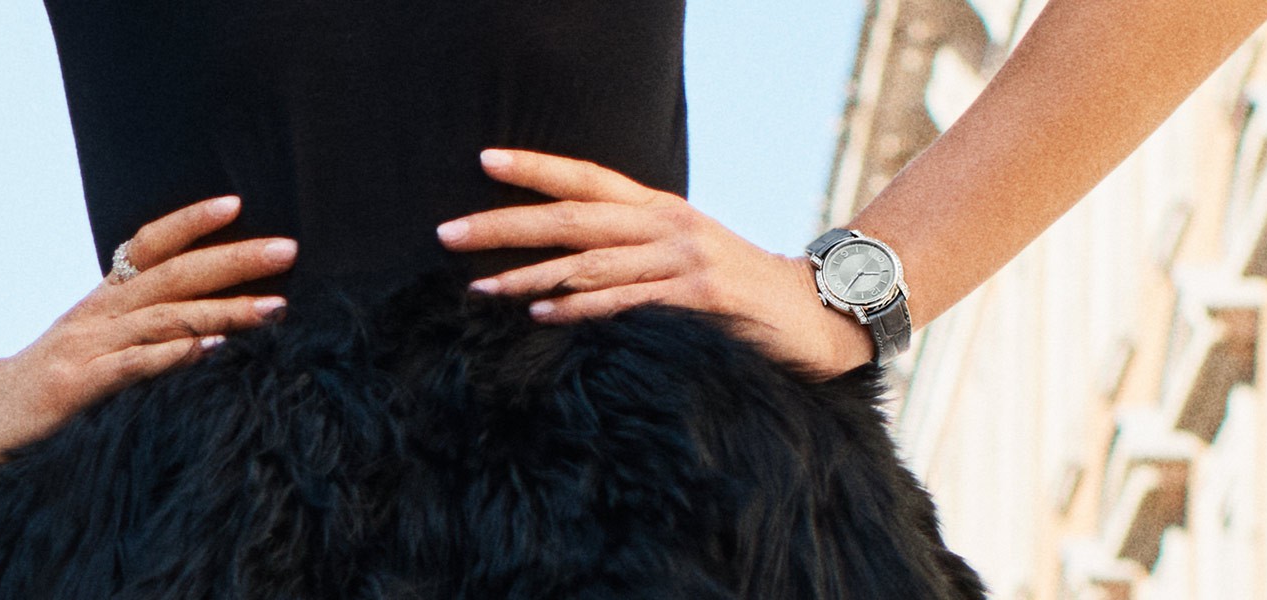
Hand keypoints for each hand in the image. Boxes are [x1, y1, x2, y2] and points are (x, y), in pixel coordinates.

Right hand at [0, 196, 294, 478]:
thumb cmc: (41, 392)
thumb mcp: (88, 350)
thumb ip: (135, 334)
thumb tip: (206, 329)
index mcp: (100, 304)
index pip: (147, 248)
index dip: (190, 222)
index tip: (237, 204)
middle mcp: (96, 318)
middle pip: (172, 276)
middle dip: (234, 259)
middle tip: (287, 248)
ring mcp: (86, 350)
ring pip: (165, 319)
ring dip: (224, 310)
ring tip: (274, 306)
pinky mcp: (76, 388)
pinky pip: (133, 367)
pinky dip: (174, 356)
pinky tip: (214, 351)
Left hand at [440, 149, 873, 377]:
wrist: (819, 314)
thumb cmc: (739, 287)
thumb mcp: (685, 252)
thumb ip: (633, 247)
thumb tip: (562, 258)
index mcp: (660, 208)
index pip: (587, 179)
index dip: (535, 167)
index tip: (483, 161)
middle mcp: (668, 225)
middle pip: (571, 218)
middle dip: (504, 224)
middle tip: (448, 234)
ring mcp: (684, 260)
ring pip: (588, 264)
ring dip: (526, 277)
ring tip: (478, 287)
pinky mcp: (699, 298)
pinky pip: (625, 302)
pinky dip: (579, 310)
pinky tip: (539, 315)